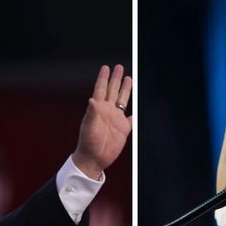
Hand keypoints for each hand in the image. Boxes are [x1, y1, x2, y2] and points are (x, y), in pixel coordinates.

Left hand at [72, 65, 132, 179]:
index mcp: (98, 109)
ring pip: (123, 101)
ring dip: (126, 90)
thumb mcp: (88, 128)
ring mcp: (116, 120)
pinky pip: (131, 119)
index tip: (106, 67)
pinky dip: (135, 114)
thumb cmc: (88, 143)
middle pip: (113, 91)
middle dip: (116, 79)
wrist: (94, 159)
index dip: (103, 78)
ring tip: (129, 78)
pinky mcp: (123, 130)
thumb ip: (91, 113)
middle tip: (119, 67)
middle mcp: (107, 112)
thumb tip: (92, 100)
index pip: (101, 89)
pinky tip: (136, 109)